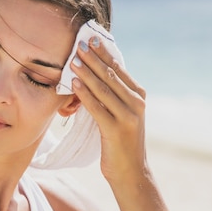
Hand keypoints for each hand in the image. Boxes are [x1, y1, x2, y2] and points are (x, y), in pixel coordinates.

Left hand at [71, 37, 147, 182]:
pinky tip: (74, 84)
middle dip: (93, 58)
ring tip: (72, 60)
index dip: (103, 52)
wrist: (131, 172)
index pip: (118, 68)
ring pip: (103, 89)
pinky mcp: (116, 130)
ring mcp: (128, 117)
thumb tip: (94, 73)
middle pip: (110, 75)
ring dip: (86, 73)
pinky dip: (85, 94)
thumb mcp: (121, 114)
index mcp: (138, 96)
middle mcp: (137, 103)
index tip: (90, 38)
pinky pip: (98, 108)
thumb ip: (113, 95)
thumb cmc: (121, 142)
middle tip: (78, 44)